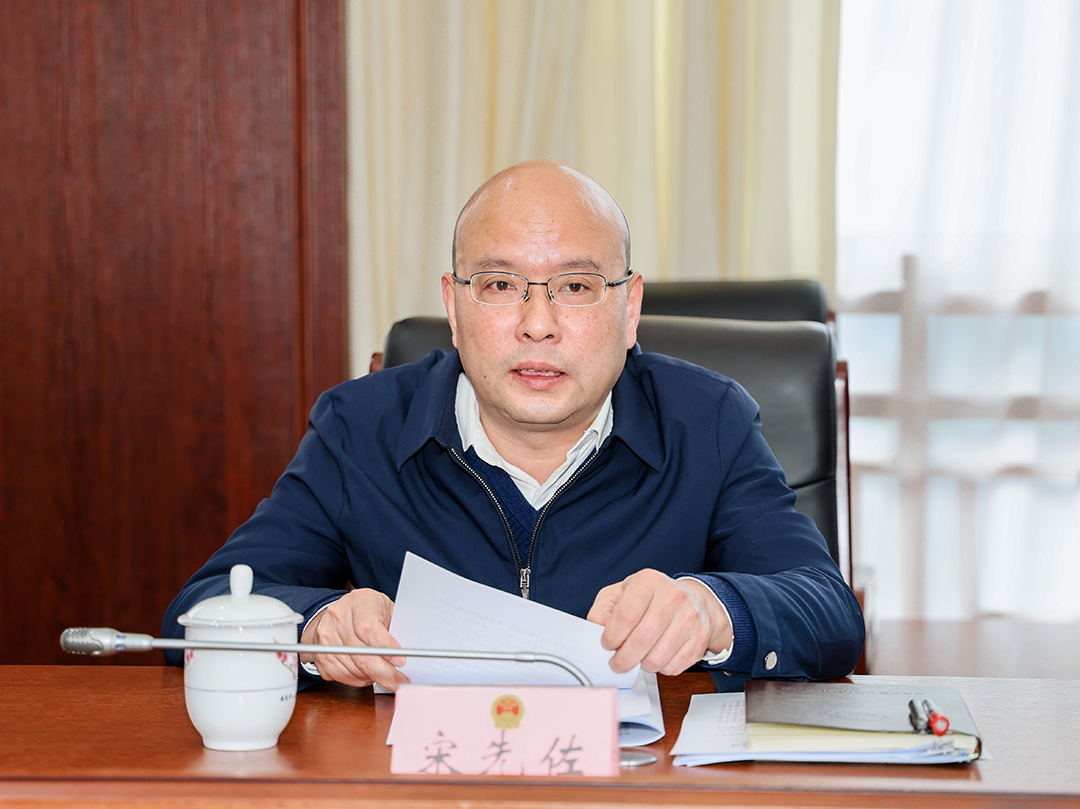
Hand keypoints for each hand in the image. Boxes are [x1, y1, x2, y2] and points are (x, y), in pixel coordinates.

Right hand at [299, 588, 409, 690]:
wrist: (338, 612)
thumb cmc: (368, 610)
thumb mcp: (386, 608)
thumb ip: (396, 626)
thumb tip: (411, 650)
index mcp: (359, 602)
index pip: (369, 628)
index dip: (386, 648)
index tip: (401, 661)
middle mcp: (338, 618)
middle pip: (361, 655)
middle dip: (385, 674)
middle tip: (400, 682)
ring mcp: (326, 638)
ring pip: (353, 670)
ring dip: (373, 677)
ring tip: (384, 672)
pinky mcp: (320, 655)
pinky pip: (342, 676)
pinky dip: (359, 679)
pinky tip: (367, 671)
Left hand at [586, 569, 732, 675]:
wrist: (693, 599)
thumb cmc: (651, 598)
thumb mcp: (621, 593)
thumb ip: (603, 610)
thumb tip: (596, 630)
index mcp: (648, 581)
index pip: (625, 615)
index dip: (611, 637)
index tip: (607, 645)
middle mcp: (672, 596)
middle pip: (641, 640)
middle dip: (623, 659)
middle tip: (617, 663)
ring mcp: (689, 617)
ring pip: (657, 658)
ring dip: (642, 665)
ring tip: (638, 657)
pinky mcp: (699, 638)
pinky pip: (673, 666)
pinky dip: (660, 668)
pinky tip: (657, 655)